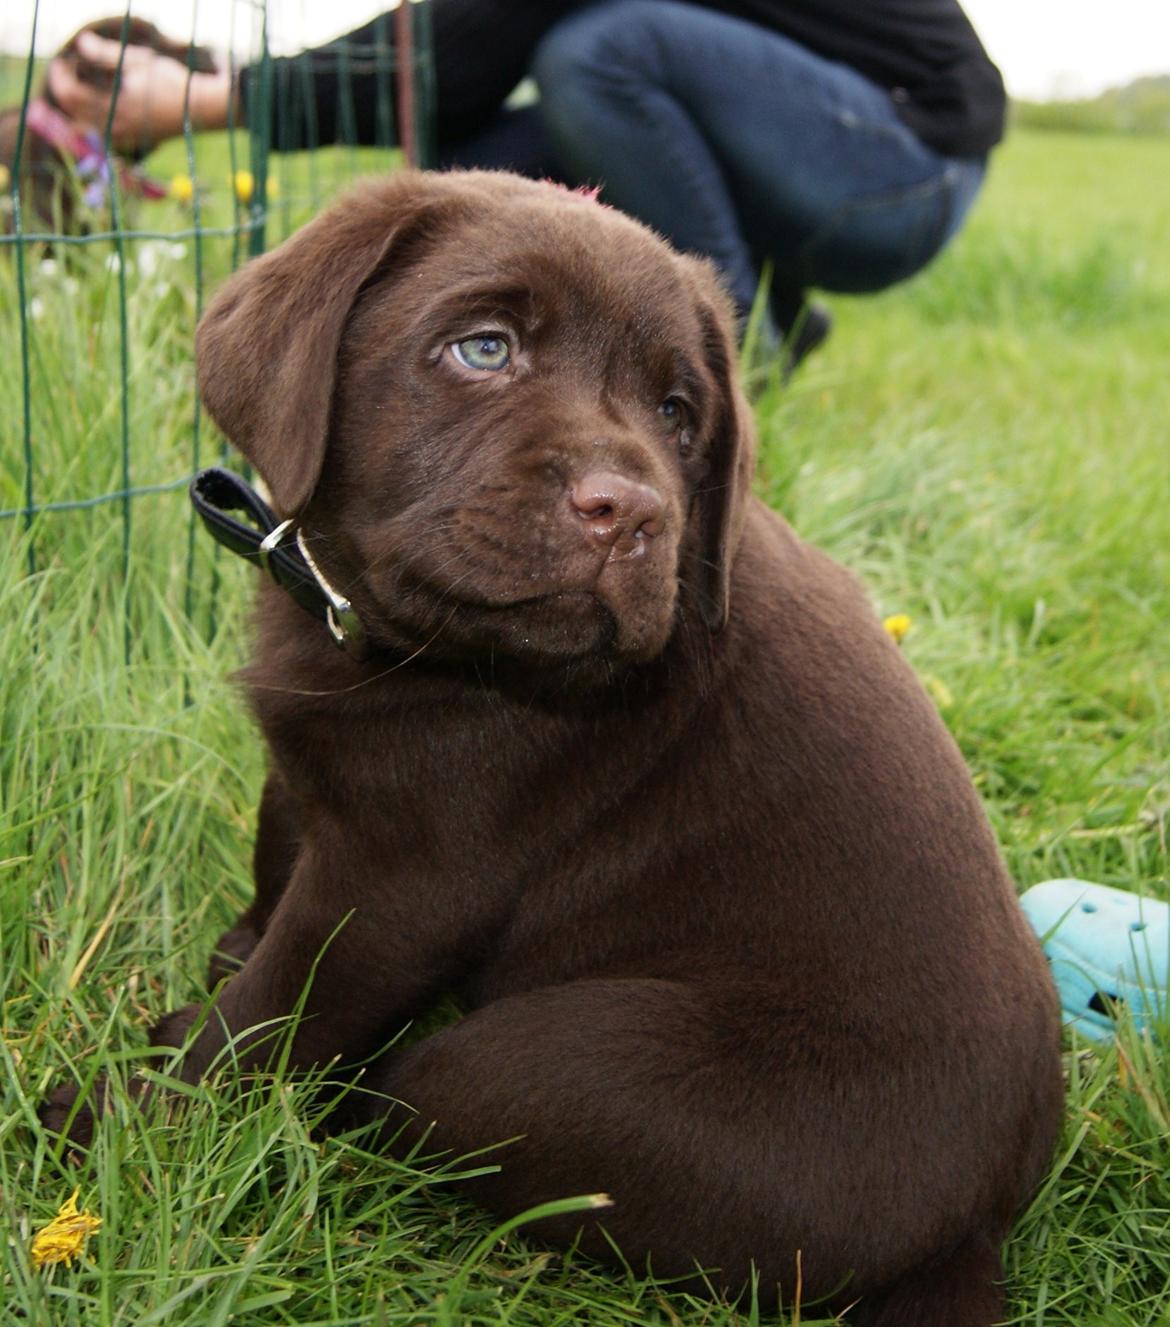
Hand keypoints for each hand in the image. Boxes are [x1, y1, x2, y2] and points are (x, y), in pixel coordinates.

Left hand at [46, 29, 234, 153]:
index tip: (62, 61)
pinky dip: (90, 122)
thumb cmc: (172, 81)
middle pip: (73, 112)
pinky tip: (95, 108)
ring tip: (77, 88)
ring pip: (84, 127)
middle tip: (65, 71)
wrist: (200, 109)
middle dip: (63, 90)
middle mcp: (117, 125)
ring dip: (75, 108)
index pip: (70, 94)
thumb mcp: (140, 61)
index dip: (60, 77)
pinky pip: (101, 135)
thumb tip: (81, 42)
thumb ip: (107, 54)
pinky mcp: (133, 141)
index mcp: (116, 104)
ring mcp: (125, 136)